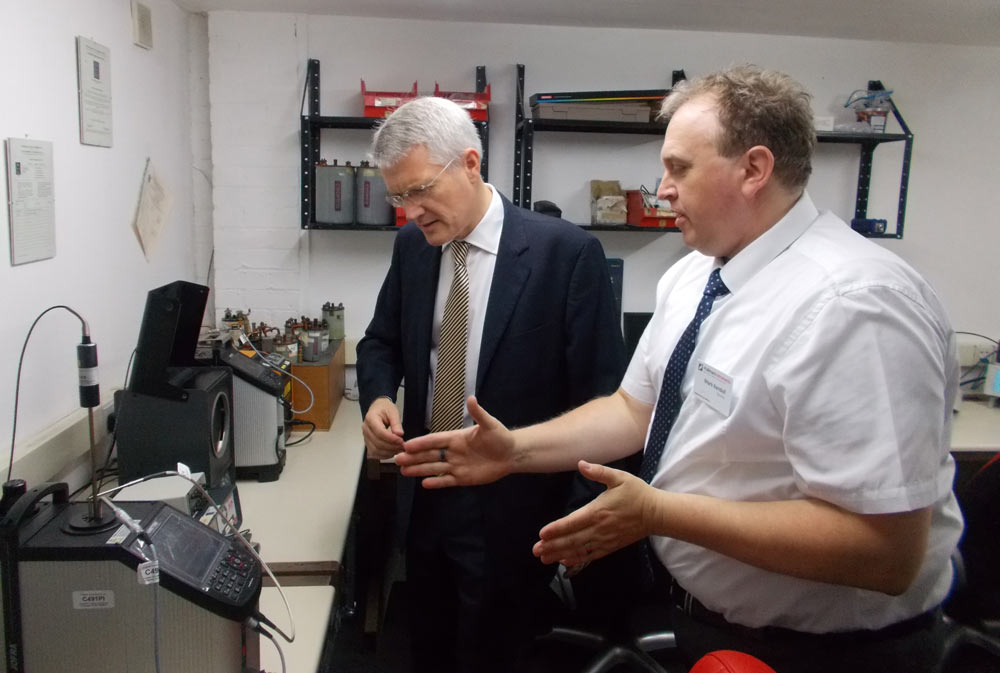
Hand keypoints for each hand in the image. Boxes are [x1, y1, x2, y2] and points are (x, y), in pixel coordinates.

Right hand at [362, 397, 403, 458]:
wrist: (377, 408)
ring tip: (399, 450)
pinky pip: (374, 453)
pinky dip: (384, 455)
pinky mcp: (368, 442)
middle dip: (391, 447)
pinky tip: (392, 452)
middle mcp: (366, 428)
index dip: (391, 439)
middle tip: (402, 446)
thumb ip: (396, 423)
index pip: (379, 432)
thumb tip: (399, 434)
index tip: (401, 440)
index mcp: (371, 418)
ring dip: (388, 452)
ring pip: (375, 450)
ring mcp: (365, 437)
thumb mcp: (393, 411)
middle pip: (377, 443)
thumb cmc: (384, 409)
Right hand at [397, 396, 513, 487]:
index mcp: (456, 438)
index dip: (421, 443)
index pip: (434, 440)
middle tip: (397, 459)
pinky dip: (436, 482)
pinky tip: (424, 483)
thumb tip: (471, 398)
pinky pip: (446, 480)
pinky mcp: (463, 478)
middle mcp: (453, 452)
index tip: (406, 444)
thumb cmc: (500, 437)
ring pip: (434, 468)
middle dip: (413, 457)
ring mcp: (457, 465)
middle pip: (429, 455)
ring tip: (403, 471)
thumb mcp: (490, 424)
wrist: (511, 454)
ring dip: (419, 469)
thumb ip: (478, 413)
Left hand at [533, 461, 653, 566]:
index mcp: (598, 511)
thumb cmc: (636, 493)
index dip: (557, 529)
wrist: (656, 513)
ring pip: (579, 550)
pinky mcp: (611, 546)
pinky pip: (591, 556)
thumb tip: (581, 463)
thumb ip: (599, 472)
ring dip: (560, 554)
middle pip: (572, 539)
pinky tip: (565, 562)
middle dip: (553, 545)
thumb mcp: (619, 477)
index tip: (542, 534)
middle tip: (536, 551)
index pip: (573, 522)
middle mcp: (599, 528)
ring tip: (544, 559)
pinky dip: (577, 560)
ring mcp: (605, 539)